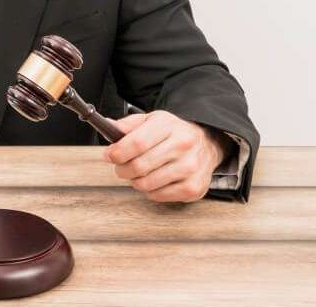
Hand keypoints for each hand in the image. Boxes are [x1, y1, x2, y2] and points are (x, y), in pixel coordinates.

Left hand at [101, 110, 228, 202]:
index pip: (136, 143)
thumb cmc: (174, 133)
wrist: (206, 144)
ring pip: (146, 184)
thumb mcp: (152, 120)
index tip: (110, 155)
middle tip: (121, 167)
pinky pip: (158, 196)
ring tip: (138, 173)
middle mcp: (182, 145)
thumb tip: (108, 127)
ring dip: (135, 181)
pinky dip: (150, 191)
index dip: (117, 152)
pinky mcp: (193, 188)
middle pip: (139, 166)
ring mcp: (190, 168)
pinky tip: (154, 181)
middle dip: (122, 169)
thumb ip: (128, 125)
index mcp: (169, 125)